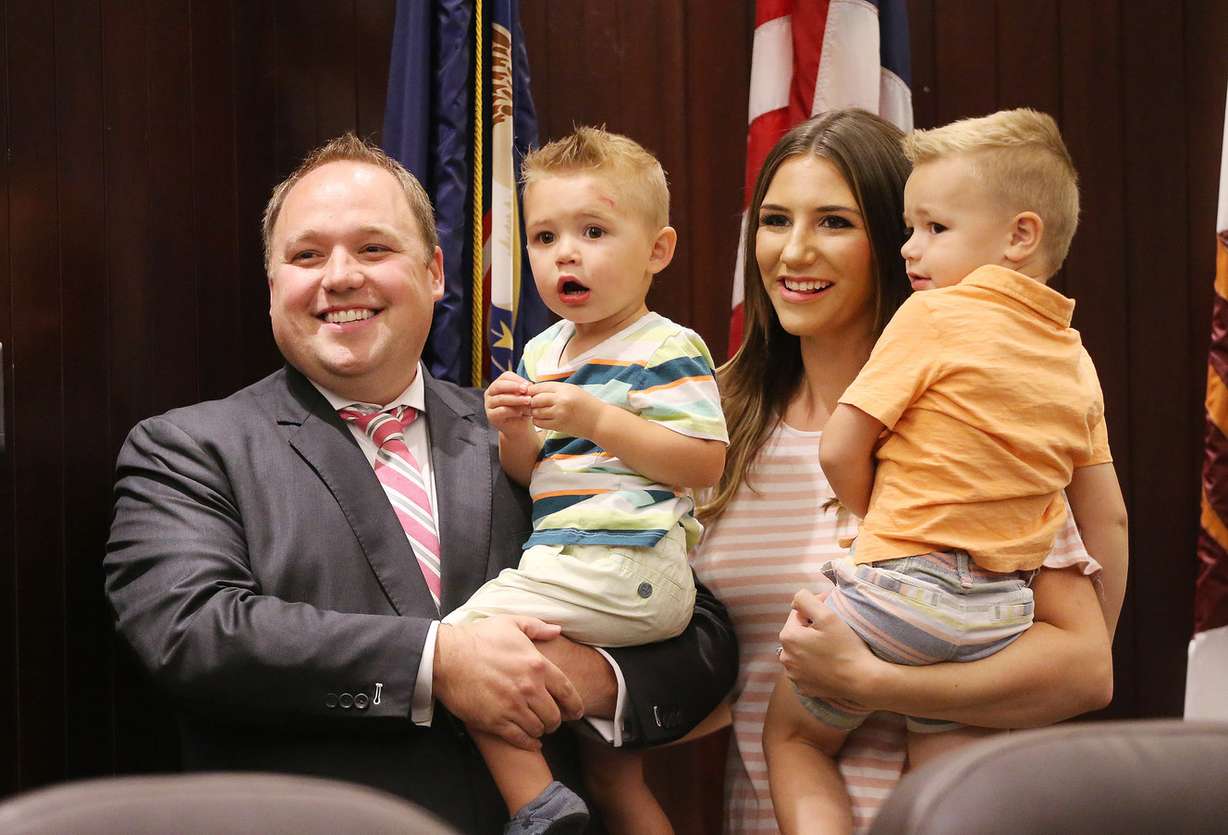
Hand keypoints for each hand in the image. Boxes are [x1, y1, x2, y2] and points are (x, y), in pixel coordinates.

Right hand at [433, 615, 584, 749]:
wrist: (447, 658)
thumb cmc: (478, 638)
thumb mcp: (510, 623)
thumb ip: (537, 627)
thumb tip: (557, 630)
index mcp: (537, 665)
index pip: (567, 692)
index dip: (575, 705)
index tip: (576, 713)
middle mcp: (529, 688)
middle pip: (554, 715)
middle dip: (556, 720)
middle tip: (552, 721)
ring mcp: (513, 707)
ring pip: (539, 729)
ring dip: (540, 730)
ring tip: (537, 728)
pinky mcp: (496, 722)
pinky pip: (520, 739)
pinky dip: (529, 744)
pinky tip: (531, 742)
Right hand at [484, 372, 533, 435]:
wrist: (519, 427)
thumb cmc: (521, 409)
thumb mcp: (524, 397)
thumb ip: (524, 390)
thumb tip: (529, 385)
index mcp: (498, 384)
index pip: (505, 376)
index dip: (517, 379)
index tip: (530, 384)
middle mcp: (490, 393)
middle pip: (499, 385)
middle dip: (514, 386)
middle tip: (526, 390)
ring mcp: (489, 404)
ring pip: (501, 398)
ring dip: (516, 399)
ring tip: (528, 401)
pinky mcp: (491, 416)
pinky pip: (501, 411)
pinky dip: (512, 411)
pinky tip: (520, 412)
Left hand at [528, 381, 603, 437]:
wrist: (599, 421)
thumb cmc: (586, 404)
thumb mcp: (572, 390)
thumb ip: (555, 389)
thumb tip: (534, 390)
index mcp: (564, 389)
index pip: (539, 387)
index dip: (532, 390)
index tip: (531, 393)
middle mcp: (561, 400)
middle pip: (535, 399)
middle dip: (532, 402)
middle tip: (534, 403)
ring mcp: (559, 414)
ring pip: (536, 412)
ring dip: (535, 412)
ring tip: (540, 411)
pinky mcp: (559, 426)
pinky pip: (540, 423)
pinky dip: (538, 421)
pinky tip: (544, 419)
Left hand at [777, 589, 881, 706]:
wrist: (861, 680)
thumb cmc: (845, 646)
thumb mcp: (827, 615)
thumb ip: (806, 600)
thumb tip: (796, 600)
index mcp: (788, 637)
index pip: (798, 615)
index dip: (815, 611)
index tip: (832, 614)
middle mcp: (785, 658)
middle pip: (798, 634)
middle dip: (811, 629)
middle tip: (832, 631)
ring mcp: (794, 676)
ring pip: (801, 652)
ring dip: (811, 647)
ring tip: (831, 647)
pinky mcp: (804, 688)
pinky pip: (806, 670)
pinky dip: (814, 665)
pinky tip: (828, 664)